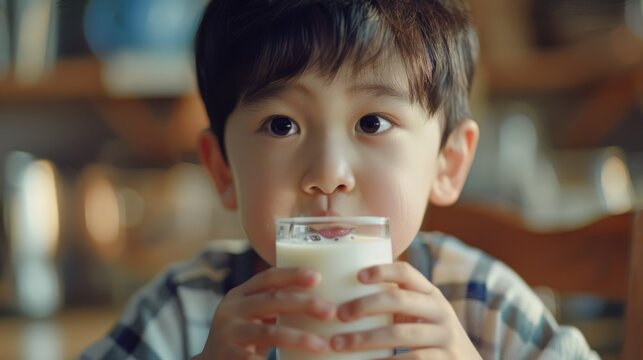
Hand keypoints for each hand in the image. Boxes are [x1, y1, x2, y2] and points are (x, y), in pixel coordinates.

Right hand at [194, 267, 335, 359]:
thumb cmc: (243, 339)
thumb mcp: (253, 316)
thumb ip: (275, 305)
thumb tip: (322, 299)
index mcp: (239, 295)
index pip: (267, 278)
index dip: (293, 274)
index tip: (318, 277)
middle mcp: (231, 310)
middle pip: (272, 300)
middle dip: (305, 304)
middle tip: (331, 311)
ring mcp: (228, 335)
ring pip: (269, 332)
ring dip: (300, 338)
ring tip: (323, 345)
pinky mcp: (227, 357)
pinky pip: (256, 358)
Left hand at [329, 261, 481, 358]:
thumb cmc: (429, 337)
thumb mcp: (421, 315)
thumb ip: (395, 303)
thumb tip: (342, 295)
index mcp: (430, 294)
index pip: (407, 272)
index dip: (382, 270)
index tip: (358, 275)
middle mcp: (440, 311)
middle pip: (399, 300)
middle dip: (364, 306)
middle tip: (339, 314)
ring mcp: (445, 337)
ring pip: (400, 334)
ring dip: (365, 339)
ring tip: (338, 344)